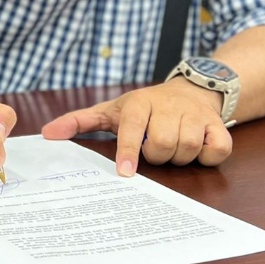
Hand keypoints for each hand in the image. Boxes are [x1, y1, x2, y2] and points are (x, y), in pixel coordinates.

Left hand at [41, 79, 232, 174]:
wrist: (191, 90)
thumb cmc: (144, 108)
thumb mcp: (111, 110)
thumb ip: (79, 121)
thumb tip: (46, 134)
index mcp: (140, 103)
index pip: (133, 129)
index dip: (129, 152)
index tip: (125, 173)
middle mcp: (169, 106)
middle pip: (162, 145)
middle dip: (155, 156)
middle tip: (152, 149)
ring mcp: (196, 115)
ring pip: (187, 148)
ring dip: (178, 158)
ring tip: (171, 147)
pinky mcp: (218, 125)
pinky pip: (217, 149)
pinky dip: (207, 156)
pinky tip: (197, 149)